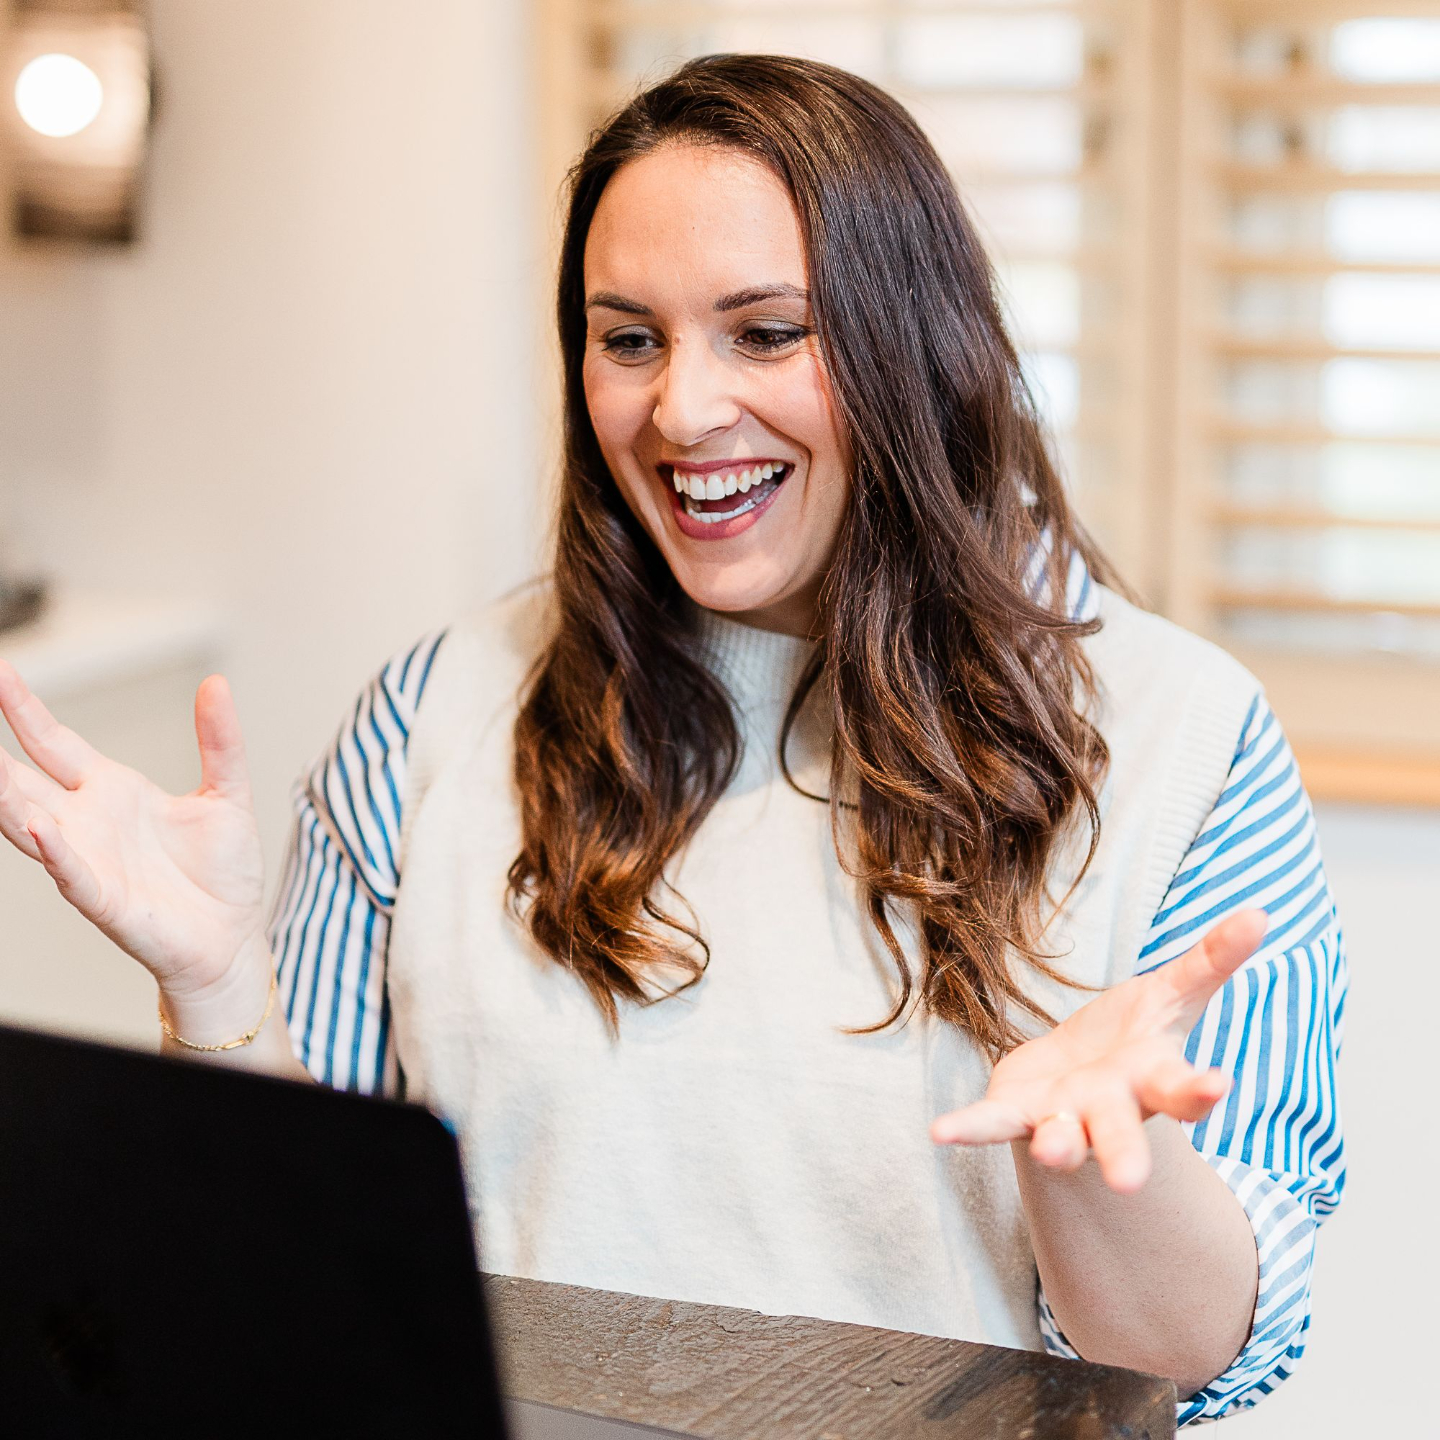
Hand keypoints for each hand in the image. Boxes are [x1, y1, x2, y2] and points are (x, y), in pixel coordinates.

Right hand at [0, 660, 267, 1003]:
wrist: (232, 938)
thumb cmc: (222, 874)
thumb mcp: (228, 794)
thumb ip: (220, 741)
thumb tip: (216, 684)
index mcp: (112, 791)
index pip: (53, 742)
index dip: (24, 710)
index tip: (0, 670)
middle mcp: (88, 822)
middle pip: (24, 779)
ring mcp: (90, 861)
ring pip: (30, 825)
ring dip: (6, 798)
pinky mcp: (106, 901)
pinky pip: (72, 875)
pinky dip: (56, 853)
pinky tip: (39, 829)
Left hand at [930, 909, 1268, 1192]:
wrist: (1078, 1072)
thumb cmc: (1135, 1039)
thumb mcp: (1173, 993)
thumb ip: (1212, 959)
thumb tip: (1260, 913)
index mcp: (1154, 1078)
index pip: (1183, 1088)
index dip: (1199, 1089)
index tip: (1216, 1085)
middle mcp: (1111, 1108)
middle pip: (1121, 1133)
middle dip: (1124, 1154)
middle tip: (1128, 1181)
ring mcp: (1063, 1116)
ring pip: (1062, 1138)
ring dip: (1057, 1145)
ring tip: (1052, 1153)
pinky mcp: (1017, 1113)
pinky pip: (992, 1124)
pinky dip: (969, 1128)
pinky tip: (941, 1133)